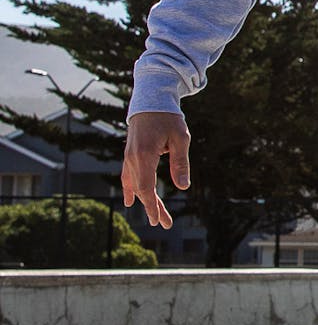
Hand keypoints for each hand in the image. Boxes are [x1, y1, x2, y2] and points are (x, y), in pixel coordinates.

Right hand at [122, 111, 190, 227]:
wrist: (151, 100)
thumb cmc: (168, 118)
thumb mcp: (180, 138)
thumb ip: (180, 163)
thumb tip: (183, 187)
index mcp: (145, 155)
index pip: (146, 187)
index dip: (152, 206)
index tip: (158, 221)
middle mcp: (133, 158)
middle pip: (141, 190)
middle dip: (152, 208)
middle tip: (165, 224)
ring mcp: (129, 156)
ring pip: (134, 184)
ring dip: (144, 201)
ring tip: (155, 217)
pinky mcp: (130, 154)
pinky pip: (127, 176)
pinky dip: (129, 189)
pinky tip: (129, 200)